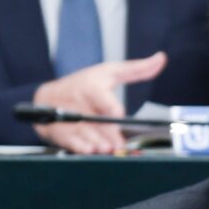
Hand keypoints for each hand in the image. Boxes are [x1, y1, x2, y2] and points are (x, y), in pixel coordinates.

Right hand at [32, 53, 167, 155]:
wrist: (47, 95)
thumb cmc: (84, 83)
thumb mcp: (109, 72)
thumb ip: (137, 69)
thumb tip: (161, 58)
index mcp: (92, 86)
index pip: (104, 99)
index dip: (112, 108)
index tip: (120, 115)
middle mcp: (79, 102)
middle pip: (97, 121)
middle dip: (108, 134)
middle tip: (119, 145)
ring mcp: (68, 117)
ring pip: (84, 132)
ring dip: (95, 142)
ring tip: (106, 150)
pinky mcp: (59, 131)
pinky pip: (68, 139)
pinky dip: (78, 145)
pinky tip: (88, 150)